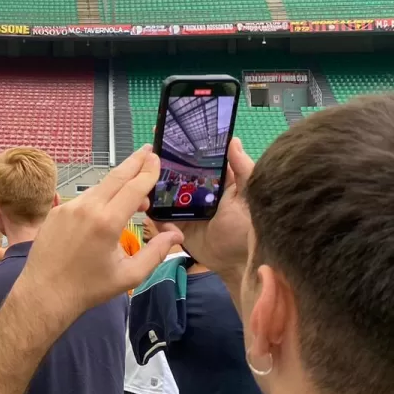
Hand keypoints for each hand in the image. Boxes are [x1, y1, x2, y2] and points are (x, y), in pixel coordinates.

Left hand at [15, 146, 182, 326]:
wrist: (45, 293)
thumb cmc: (89, 288)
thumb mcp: (129, 275)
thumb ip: (156, 253)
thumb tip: (176, 235)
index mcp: (107, 222)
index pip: (134, 188)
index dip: (148, 172)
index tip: (156, 159)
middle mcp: (86, 208)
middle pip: (115, 177)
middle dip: (133, 162)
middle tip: (147, 151)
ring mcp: (68, 207)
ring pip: (99, 188)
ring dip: (118, 184)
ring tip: (135, 190)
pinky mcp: (56, 212)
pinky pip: (83, 199)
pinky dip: (99, 197)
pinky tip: (107, 207)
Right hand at [153, 137, 254, 280]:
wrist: (235, 264)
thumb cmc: (246, 230)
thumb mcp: (248, 197)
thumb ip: (243, 170)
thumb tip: (234, 141)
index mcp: (215, 180)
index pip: (197, 157)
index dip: (183, 145)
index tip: (166, 129)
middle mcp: (197, 191)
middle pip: (174, 172)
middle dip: (159, 164)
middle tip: (146, 157)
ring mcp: (183, 207)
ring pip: (162, 192)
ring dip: (152, 189)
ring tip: (145, 189)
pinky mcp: (174, 224)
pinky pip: (158, 215)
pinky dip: (154, 213)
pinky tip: (154, 213)